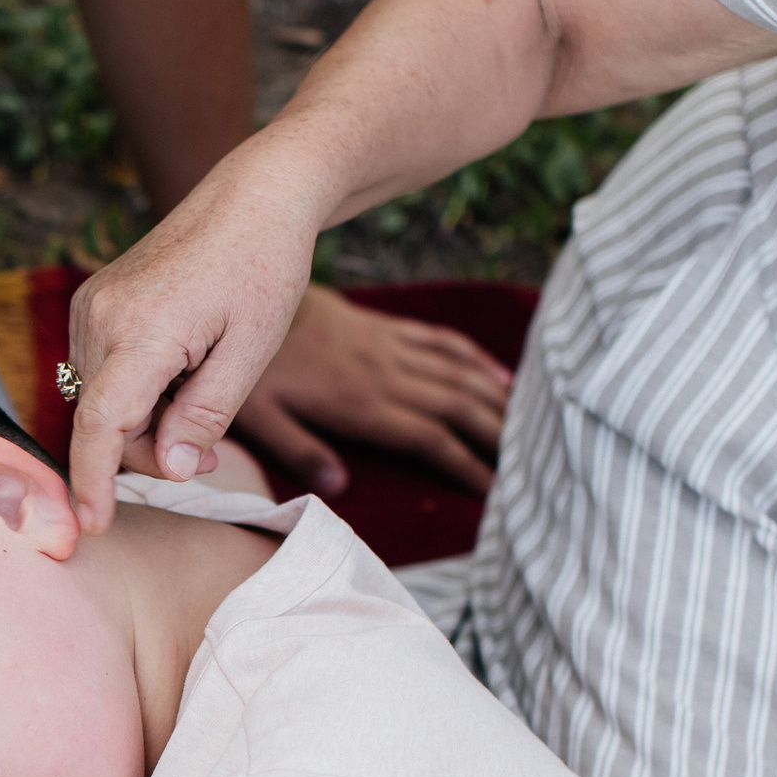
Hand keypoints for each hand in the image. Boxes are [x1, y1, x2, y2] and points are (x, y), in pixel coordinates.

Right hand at [65, 143, 330, 531]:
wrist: (255, 195)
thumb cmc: (264, 267)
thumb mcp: (251, 352)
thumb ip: (206, 417)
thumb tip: (170, 469)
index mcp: (141, 330)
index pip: (99, 425)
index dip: (91, 482)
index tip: (91, 527)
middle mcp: (100, 317)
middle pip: (103, 422)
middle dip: (147, 448)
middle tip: (208, 445)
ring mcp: (91, 306)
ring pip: (101, 401)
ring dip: (143, 418)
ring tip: (200, 385)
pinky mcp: (94, 302)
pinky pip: (101, 372)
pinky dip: (135, 390)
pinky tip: (179, 367)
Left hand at [236, 287, 511, 494]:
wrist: (244, 286)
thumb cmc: (248, 364)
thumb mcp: (258, 416)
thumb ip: (298, 451)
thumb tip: (340, 489)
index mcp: (358, 403)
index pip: (427, 438)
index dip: (464, 464)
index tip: (494, 490)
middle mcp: (384, 374)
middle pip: (456, 406)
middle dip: (496, 435)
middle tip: (532, 464)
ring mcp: (387, 348)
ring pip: (457, 374)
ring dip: (495, 399)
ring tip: (530, 427)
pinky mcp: (383, 329)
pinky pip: (440, 342)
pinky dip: (474, 360)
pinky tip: (500, 376)